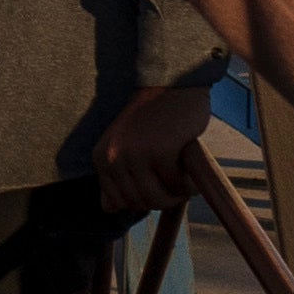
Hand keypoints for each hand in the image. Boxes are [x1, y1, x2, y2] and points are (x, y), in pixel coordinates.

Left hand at [98, 70, 225, 216]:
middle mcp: (114, 158)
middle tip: (177, 187)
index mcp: (101, 157)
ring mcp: (137, 155)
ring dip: (176, 196)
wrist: (170, 84)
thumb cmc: (151, 118)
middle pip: (139, 203)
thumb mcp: (123, 145)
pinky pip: (176, 185)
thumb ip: (115, 175)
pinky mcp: (162, 152)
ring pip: (157, 199)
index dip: (139, 201)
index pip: (116, 203)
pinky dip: (187, 186)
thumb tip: (109, 209)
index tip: (156, 188)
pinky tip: (192, 176)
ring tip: (186, 185)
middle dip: (161, 200)